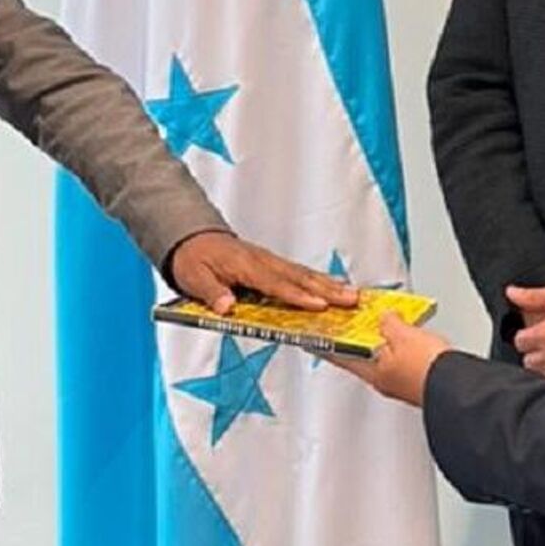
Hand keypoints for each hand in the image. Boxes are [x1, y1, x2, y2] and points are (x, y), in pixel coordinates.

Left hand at [169, 231, 357, 313]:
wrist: (192, 239)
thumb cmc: (193, 259)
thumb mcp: (193, 278)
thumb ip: (210, 293)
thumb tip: (226, 307)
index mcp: (245, 265)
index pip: (276, 283)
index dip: (298, 296)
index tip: (319, 306)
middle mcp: (262, 261)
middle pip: (299, 277)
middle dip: (327, 290)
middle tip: (351, 299)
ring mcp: (270, 261)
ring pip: (304, 274)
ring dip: (329, 285)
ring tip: (352, 295)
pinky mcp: (272, 265)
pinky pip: (298, 273)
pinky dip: (318, 280)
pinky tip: (334, 286)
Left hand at [328, 311, 451, 408]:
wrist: (458, 387)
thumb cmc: (429, 369)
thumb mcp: (402, 335)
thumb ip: (388, 322)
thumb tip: (385, 317)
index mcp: (371, 370)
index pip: (338, 353)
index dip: (324, 342)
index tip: (310, 335)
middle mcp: (383, 379)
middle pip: (361, 352)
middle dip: (355, 335)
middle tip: (349, 319)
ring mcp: (400, 380)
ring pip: (382, 354)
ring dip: (380, 337)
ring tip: (382, 320)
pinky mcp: (418, 378)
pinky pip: (401, 356)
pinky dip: (400, 343)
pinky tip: (408, 333)